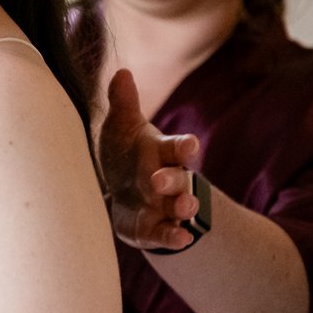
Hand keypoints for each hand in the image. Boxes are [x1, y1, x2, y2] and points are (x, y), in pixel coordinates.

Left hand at [96, 68, 203, 250]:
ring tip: (182, 209)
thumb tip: (122, 73)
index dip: (184, 146)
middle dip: (173, 180)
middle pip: (179, 179)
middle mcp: (169, 179)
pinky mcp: (156, 229)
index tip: (190, 145)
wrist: (124, 194)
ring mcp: (165, 206)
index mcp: (162, 153)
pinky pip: (168, 233)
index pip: (177, 147)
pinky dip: (175, 236)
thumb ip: (124, 104)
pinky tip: (182, 239)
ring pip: (181, 207)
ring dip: (183, 207)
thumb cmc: (126, 156)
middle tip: (160, 180)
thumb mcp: (122, 129)